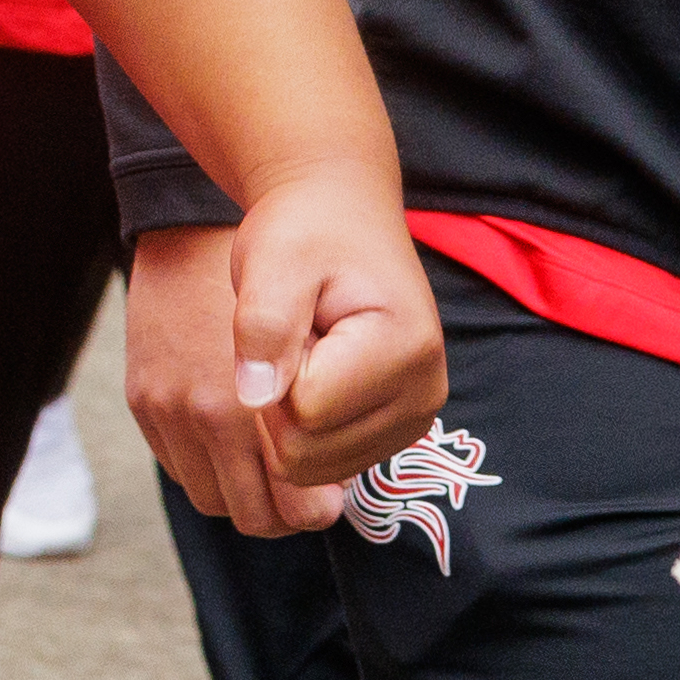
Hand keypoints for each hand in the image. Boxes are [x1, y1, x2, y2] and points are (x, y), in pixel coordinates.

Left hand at [232, 160, 449, 496]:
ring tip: (303, 347)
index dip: (273, 367)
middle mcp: (424, 395)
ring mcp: (413, 420)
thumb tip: (255, 399)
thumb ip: (264, 324)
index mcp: (407, 349)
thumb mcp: (274, 259)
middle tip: (292, 332)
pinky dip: (302, 427)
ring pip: (310, 468)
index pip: (304, 411)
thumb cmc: (306, 228)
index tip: (287, 314)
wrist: (340, 211)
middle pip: (306, 451)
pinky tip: (312, 371)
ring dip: (288, 412)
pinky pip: (320, 466)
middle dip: (278, 396)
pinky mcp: (394, 431)